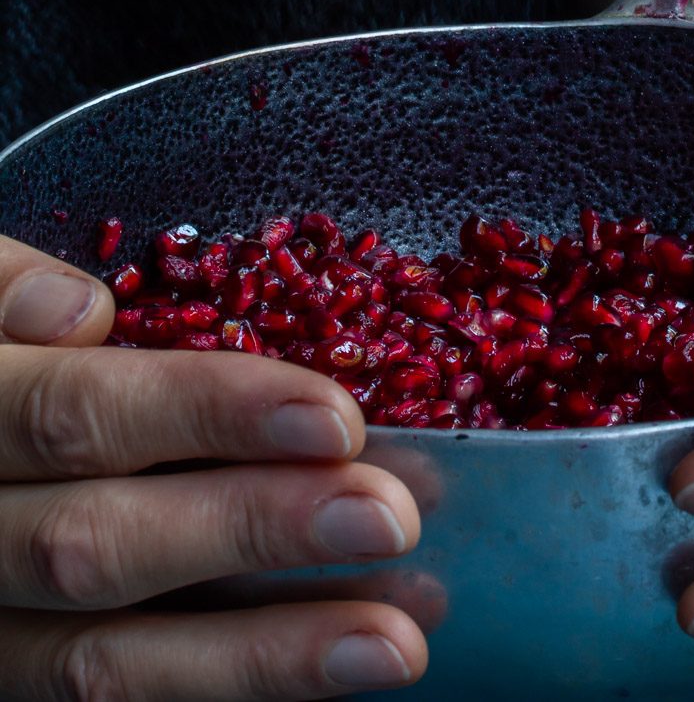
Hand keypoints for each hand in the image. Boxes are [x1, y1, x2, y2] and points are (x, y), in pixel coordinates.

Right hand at [0, 233, 426, 700]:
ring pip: (101, 665)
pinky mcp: (1, 680)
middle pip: (101, 547)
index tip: (335, 416)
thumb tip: (84, 309)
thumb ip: (0, 292)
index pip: (78, 416)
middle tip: (390, 517)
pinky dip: (217, 694)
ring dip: (260, 659)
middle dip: (253, 533)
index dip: (207, 414)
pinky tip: (318, 675)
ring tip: (393, 641)